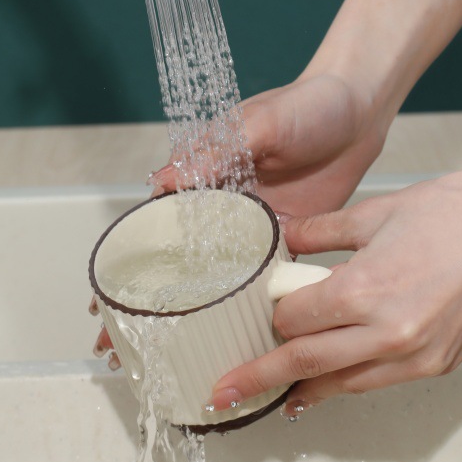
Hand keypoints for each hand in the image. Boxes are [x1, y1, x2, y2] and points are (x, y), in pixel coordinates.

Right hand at [93, 72, 386, 362]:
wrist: (360, 110)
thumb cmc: (305, 105)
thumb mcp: (259, 125)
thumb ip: (216, 154)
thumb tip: (162, 181)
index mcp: (205, 175)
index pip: (157, 222)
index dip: (130, 262)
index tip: (102, 299)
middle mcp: (225, 206)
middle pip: (182, 261)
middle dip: (152, 302)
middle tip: (122, 346)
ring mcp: (257, 226)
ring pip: (221, 277)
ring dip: (199, 312)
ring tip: (172, 356)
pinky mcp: (291, 239)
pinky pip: (268, 278)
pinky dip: (254, 306)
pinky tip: (238, 338)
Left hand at [208, 147, 461, 414]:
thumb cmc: (452, 212)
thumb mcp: (372, 213)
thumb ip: (320, 232)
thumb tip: (285, 239)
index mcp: (365, 289)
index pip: (294, 320)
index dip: (271, 316)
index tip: (256, 314)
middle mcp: (388, 332)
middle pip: (306, 364)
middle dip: (259, 378)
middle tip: (223, 390)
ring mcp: (416, 355)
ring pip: (342, 383)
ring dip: (302, 390)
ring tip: (269, 396)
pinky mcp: (438, 364)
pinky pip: (378, 383)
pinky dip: (347, 385)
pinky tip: (327, 385)